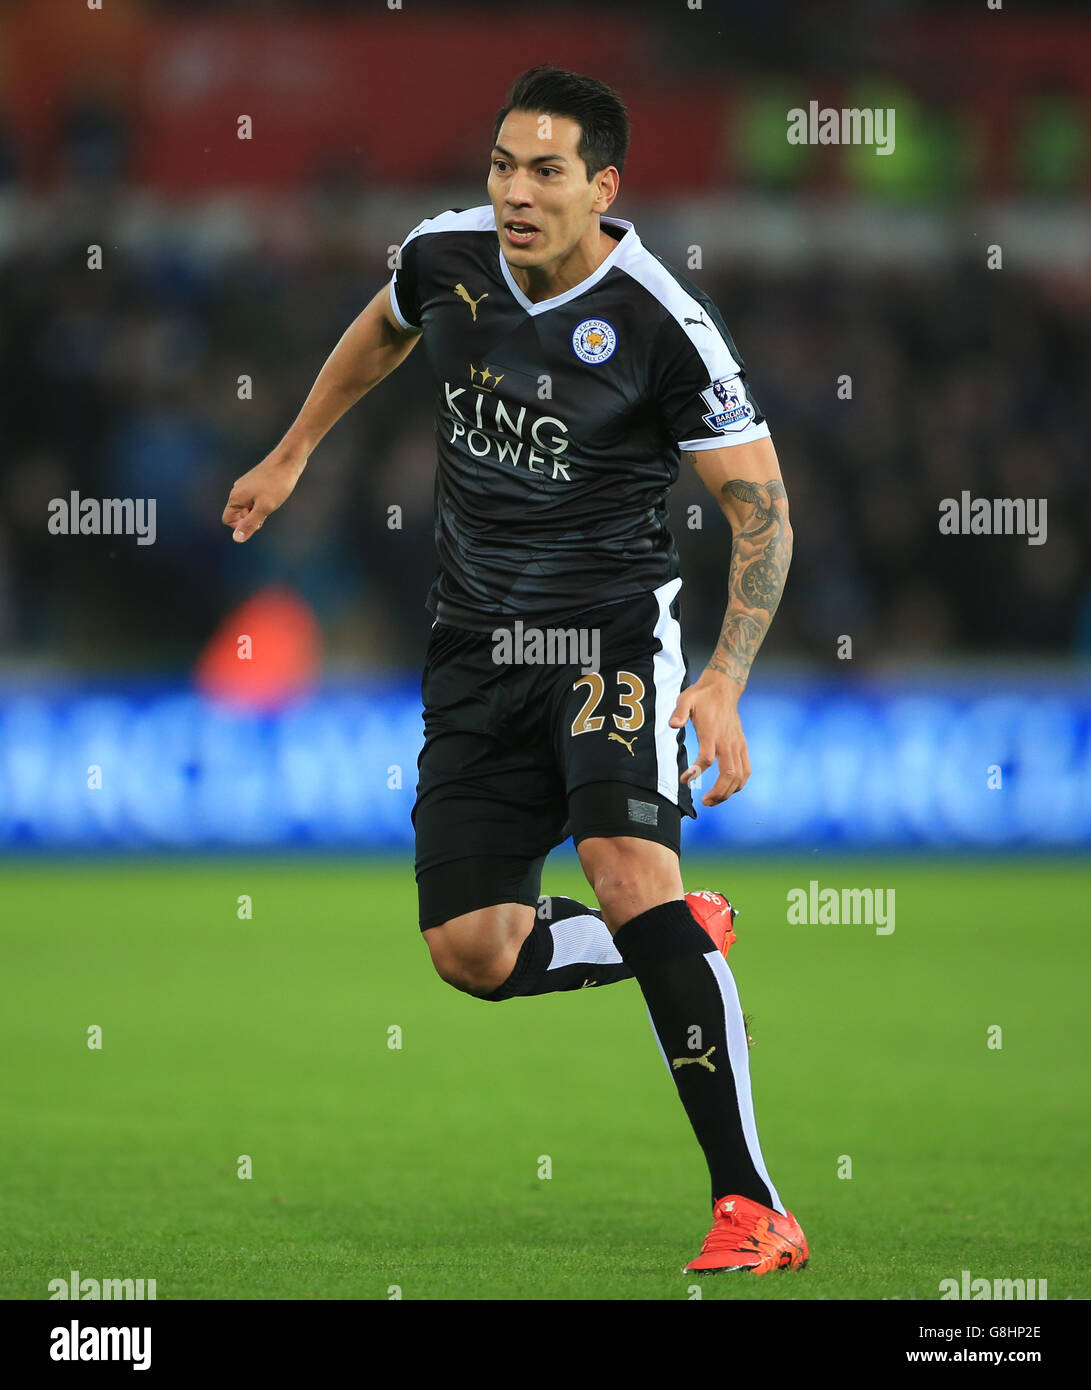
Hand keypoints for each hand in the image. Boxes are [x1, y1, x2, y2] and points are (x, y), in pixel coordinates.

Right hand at [221, 450, 306, 542]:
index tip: (258, 521)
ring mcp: (246, 485)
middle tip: (267, 511)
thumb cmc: (277, 484)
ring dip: (258, 510)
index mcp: (236, 497)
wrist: (288, 460)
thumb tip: (237, 539)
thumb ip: (250, 524)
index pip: (227, 520)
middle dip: (251, 518)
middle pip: (237, 514)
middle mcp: (237, 490)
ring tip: (272, 502)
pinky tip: (274, 496)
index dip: (241, 526)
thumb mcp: (265, 508)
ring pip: (247, 506)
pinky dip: (262, 502)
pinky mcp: (255, 482)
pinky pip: (254, 498)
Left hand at [669, 668, 750, 805]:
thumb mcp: (686, 699)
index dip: (696, 772)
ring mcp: (737, 744)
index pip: (707, 758)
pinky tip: (728, 790)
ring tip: (714, 800)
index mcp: (712, 732)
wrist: (724, 688)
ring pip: (740, 775)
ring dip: (729, 792)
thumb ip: (679, 712)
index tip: (684, 779)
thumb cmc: (702, 696)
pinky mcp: (742, 745)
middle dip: (718, 792)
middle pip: (729, 773)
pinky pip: (746, 769)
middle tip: (705, 801)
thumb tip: (673, 725)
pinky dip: (739, 783)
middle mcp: (727, 741)